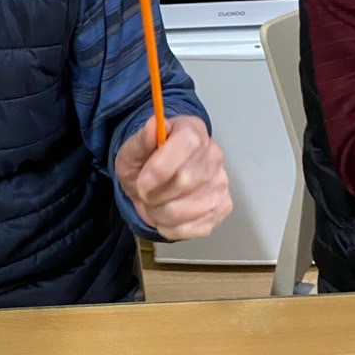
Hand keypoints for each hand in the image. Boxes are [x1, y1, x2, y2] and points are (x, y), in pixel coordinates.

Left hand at [115, 114, 231, 239]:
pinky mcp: (222, 208)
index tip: (142, 182)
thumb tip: (152, 127)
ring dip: (160, 213)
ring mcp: (221, 183)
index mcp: (192, 131)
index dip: (161, 167)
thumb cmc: (145, 162)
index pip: (187, 144)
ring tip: (155, 204)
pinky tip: (166, 216)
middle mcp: (213, 155)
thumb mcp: (132, 150)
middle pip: (186, 181)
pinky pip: (194, 227)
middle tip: (144, 194)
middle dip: (155, 194)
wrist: (154, 181)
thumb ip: (140, 141)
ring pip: (188, 209)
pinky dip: (171, 228)